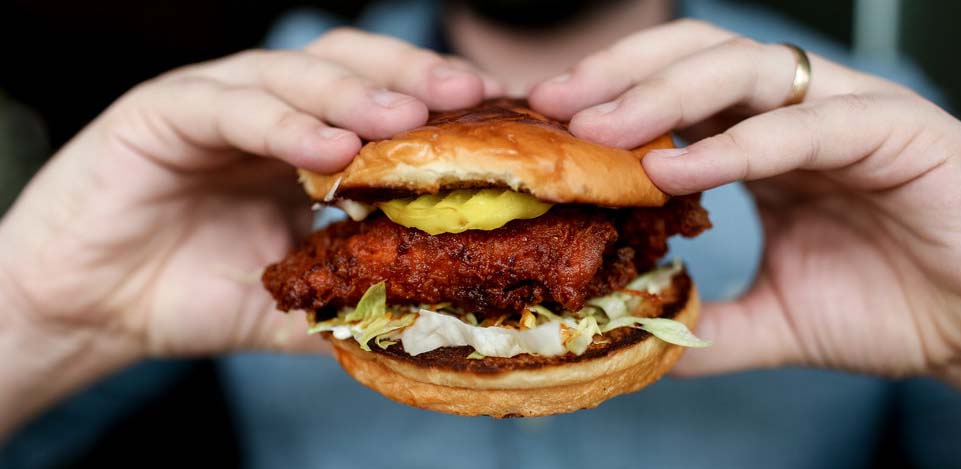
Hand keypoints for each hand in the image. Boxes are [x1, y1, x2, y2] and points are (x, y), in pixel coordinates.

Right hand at [0, 28, 500, 434]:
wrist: (91, 308)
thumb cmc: (191, 292)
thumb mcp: (294, 295)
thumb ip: (353, 295)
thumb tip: (431, 316)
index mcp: (304, 139)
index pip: (381, 99)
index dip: (435, 103)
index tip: (495, 119)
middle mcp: (268, 108)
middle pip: (352, 66)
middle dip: (412, 77)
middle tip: (468, 96)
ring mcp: (217, 100)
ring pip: (297, 74)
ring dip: (356, 95)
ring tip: (407, 120)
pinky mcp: (164, 110)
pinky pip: (232, 105)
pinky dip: (283, 123)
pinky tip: (327, 150)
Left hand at [530, 20, 960, 417]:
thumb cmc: (899, 304)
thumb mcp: (778, 318)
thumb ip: (712, 322)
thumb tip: (646, 341)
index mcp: (765, 141)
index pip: (674, 94)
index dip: (609, 100)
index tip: (545, 127)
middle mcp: (798, 111)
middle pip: (694, 58)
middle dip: (617, 76)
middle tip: (550, 108)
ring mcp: (846, 110)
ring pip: (743, 71)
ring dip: (662, 96)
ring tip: (597, 129)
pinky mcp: (897, 128)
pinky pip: (804, 124)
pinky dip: (738, 145)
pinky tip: (679, 170)